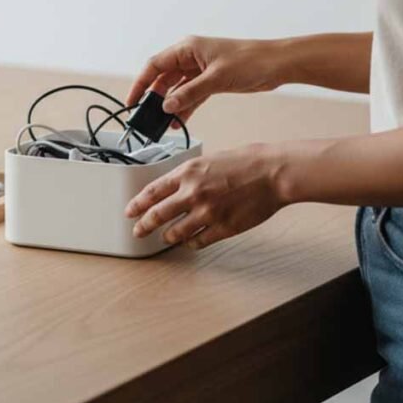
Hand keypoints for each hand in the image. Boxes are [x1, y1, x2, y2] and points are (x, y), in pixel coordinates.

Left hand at [124, 143, 286, 248]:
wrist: (273, 173)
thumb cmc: (246, 162)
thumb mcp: (209, 159)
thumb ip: (190, 174)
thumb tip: (175, 187)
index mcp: (188, 173)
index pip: (152, 192)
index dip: (137, 204)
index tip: (129, 212)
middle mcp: (193, 193)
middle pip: (157, 215)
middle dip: (143, 226)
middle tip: (138, 232)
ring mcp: (208, 212)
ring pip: (175, 233)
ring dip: (167, 237)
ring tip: (165, 238)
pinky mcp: (223, 228)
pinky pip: (199, 242)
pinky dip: (190, 243)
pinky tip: (189, 242)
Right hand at [126, 35, 283, 129]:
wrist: (278, 64)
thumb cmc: (251, 60)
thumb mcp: (216, 78)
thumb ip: (189, 93)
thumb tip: (167, 106)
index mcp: (188, 48)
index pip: (155, 65)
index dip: (140, 83)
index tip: (132, 101)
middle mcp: (191, 57)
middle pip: (163, 78)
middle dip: (153, 97)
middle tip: (145, 116)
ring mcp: (200, 70)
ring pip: (176, 89)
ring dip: (169, 105)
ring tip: (161, 123)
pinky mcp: (210, 81)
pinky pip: (190, 95)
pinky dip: (184, 108)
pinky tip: (178, 121)